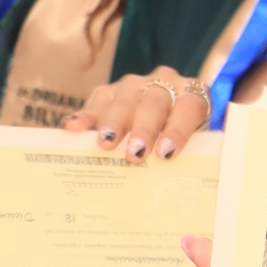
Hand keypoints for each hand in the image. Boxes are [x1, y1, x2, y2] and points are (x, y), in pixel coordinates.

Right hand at [61, 66, 209, 164]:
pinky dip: (86, 115)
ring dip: (115, 123)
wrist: (163, 115)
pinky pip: (96, 101)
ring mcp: (135, 85)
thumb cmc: (178, 136)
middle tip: (134, 154)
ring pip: (124, 100)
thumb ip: (184, 154)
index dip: (178, 130)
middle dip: (144, 130)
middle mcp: (164, 83)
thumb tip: (172, 184)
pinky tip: (74, 127)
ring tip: (106, 143)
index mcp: (191, 94)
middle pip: (154, 103)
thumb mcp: (189, 141)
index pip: (189, 108)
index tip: (166, 154)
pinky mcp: (109, 91)